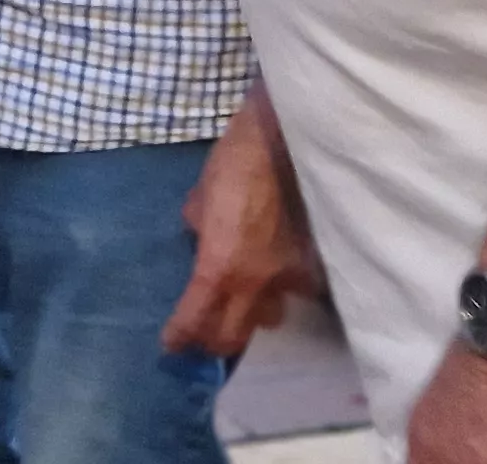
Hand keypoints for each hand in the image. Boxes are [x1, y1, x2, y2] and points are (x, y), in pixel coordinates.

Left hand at [163, 122, 323, 357]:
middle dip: (215, 340)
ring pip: (270, 318)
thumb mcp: (201, 196)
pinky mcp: (315, 263)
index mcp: (219, 266)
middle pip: (234, 336)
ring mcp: (289, 276)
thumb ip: (198, 226)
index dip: (180, 337)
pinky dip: (287, 289)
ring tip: (246, 302)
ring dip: (254, 315)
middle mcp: (255, 282)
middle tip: (204, 332)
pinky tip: (280, 275)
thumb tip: (199, 236)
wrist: (286, 142)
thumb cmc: (235, 162)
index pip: (195, 318)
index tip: (172, 343)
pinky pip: (298, 291)